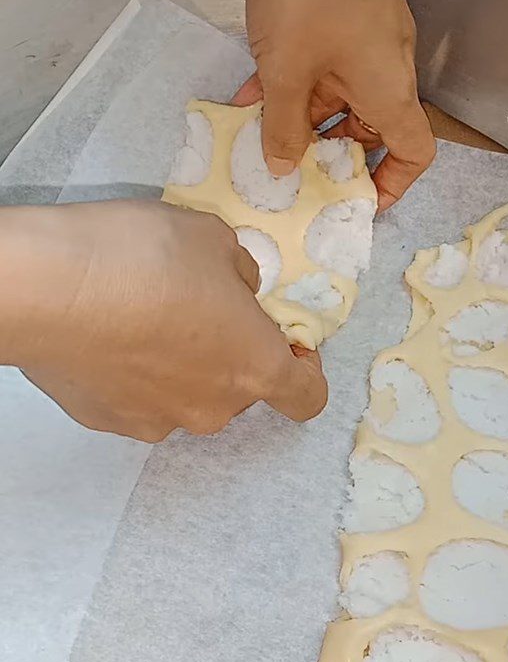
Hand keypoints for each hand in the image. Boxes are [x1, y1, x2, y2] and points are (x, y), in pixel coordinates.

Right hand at [0, 201, 326, 441]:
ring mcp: (158, 422)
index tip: (285, 341)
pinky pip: (140, 401)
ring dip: (184, 369)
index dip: (306, 371)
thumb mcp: (214, 239)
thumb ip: (242, 273)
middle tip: (202, 310)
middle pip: (242, 391)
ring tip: (147, 319)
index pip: (308, 397)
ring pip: (189, 398)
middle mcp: (215, 409)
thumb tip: (241, 291)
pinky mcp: (108, 423)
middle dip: (233, 354)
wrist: (46, 288)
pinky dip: (136, 378)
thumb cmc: (148, 258)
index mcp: (255, 367)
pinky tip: (111, 338)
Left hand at [235, 0, 434, 210]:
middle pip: (371, 129)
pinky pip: (328, 66)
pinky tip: (255, 92)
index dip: (393, 184)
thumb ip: (283, 126)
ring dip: (305, 119)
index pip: (413, 152)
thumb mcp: (287, 70)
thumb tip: (283, 166)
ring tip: (263, 138)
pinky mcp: (348, 16)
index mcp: (390, 92)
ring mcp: (368, 41)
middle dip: (332, 154)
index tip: (363, 199)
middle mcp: (387, 71)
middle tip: (297, 174)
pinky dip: (298, 84)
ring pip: (342, 98)